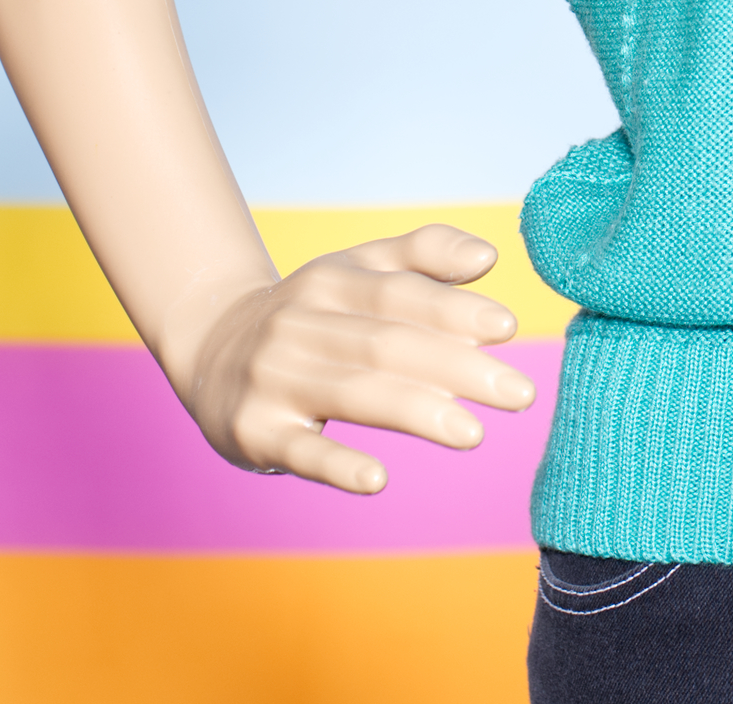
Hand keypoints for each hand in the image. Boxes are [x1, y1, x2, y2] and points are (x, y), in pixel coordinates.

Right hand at [175, 223, 536, 493]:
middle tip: (521, 393)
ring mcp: (274, 379)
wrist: (211, 345)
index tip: (508, 328)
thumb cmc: (314, 309)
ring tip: (474, 434)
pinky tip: (377, 479)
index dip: (455, 310)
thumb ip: (426, 254)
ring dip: (417, 412)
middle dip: (459, 370)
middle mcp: (300, 325)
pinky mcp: (254, 432)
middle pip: (388, 346)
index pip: (401, 295)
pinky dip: (337, 465)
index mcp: (332, 281)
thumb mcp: (360, 269)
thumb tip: (489, 258)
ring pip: (354, 393)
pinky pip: (299, 451)